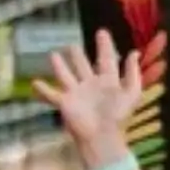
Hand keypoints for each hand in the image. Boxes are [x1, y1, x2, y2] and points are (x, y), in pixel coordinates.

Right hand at [33, 37, 144, 161]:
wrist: (103, 137)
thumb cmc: (119, 117)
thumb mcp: (131, 93)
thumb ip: (133, 73)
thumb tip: (135, 52)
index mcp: (108, 82)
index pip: (106, 60)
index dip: (105, 46)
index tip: (101, 31)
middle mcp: (91, 85)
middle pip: (83, 66)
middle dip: (78, 56)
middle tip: (72, 45)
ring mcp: (76, 94)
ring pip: (66, 75)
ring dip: (60, 66)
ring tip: (53, 55)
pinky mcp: (65, 103)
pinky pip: (51, 94)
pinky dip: (43, 89)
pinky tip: (35, 82)